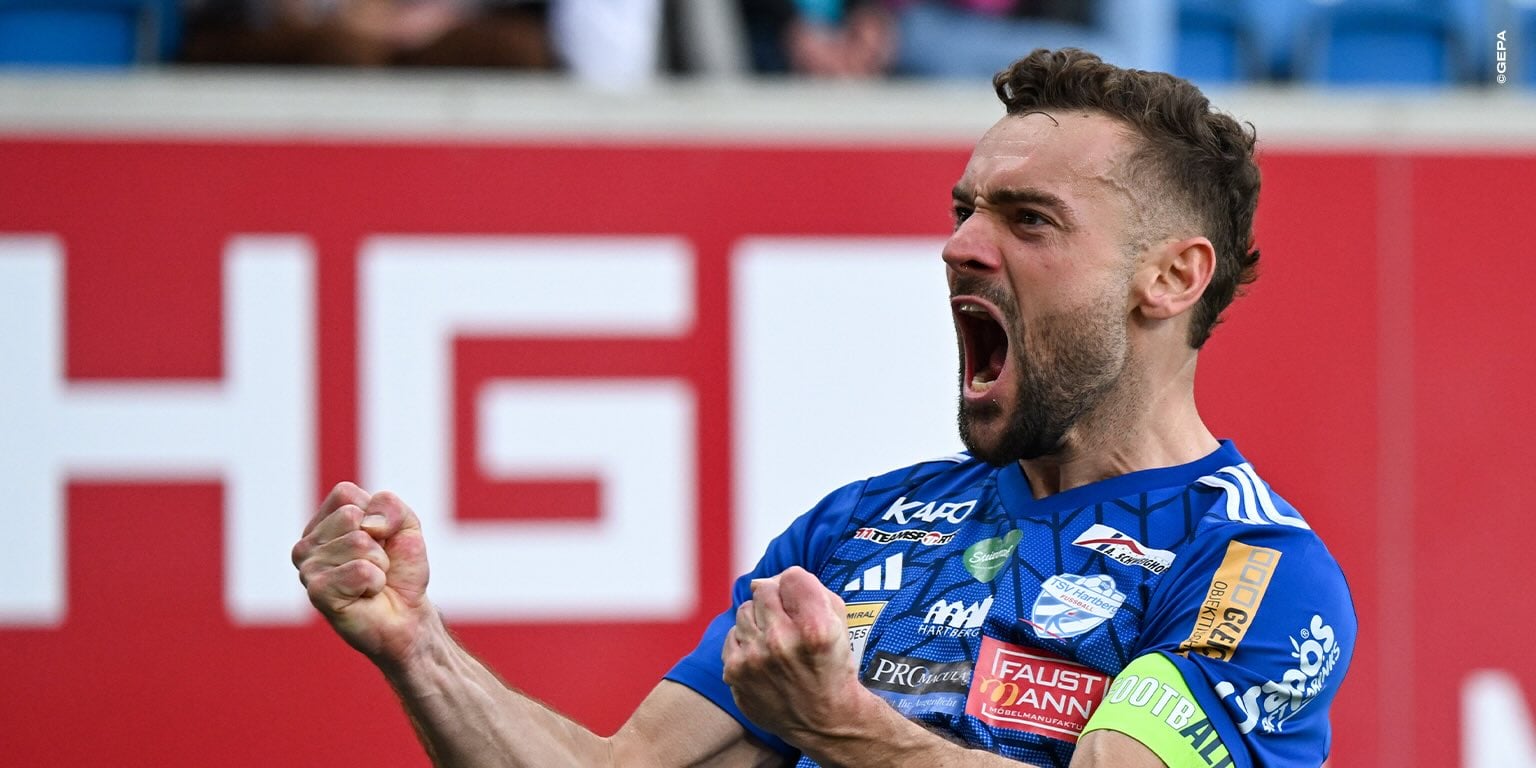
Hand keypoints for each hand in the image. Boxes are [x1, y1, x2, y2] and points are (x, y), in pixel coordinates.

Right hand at [292, 482, 433, 665]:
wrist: (407, 615)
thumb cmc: (401, 570)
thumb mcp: (407, 525)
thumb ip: (390, 506)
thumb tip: (366, 523)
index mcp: (323, 523)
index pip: (344, 494)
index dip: (377, 515)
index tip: (381, 539)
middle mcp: (307, 544)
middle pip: (351, 517)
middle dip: (379, 541)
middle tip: (377, 565)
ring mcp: (308, 569)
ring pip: (358, 542)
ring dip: (379, 564)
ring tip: (372, 582)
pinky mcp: (317, 593)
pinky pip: (360, 570)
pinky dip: (376, 582)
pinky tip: (366, 595)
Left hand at [721, 566, 870, 744]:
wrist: (824, 720)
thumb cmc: (832, 665)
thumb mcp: (839, 622)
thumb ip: (808, 589)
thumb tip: (760, 581)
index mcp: (815, 627)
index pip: (791, 576)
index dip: (798, 587)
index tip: (802, 604)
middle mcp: (782, 641)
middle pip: (764, 589)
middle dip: (777, 602)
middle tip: (789, 624)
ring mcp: (754, 658)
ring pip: (745, 610)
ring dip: (760, 621)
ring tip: (777, 643)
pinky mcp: (735, 672)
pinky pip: (732, 635)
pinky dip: (747, 642)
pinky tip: (764, 657)